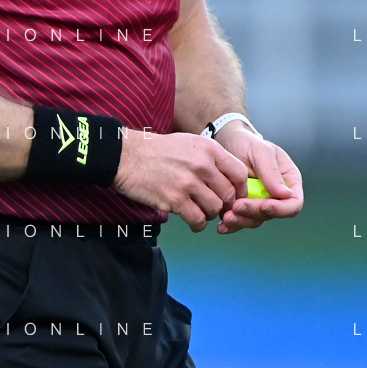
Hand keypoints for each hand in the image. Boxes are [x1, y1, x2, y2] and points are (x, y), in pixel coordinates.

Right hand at [113, 130, 248, 231]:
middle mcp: (202, 165)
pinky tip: (192, 220)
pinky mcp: (175, 200)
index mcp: (208, 149)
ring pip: (215, 209)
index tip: (234, 196)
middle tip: (215, 207)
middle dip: (224, 205)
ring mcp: (189, 183)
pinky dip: (197, 224)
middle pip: (229, 195)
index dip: (240, 189)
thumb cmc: (156, 151)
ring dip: (209, 214)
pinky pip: (198, 219)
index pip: (239, 173)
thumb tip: (228, 178)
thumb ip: (210, 158)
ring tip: (199, 210)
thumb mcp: (189, 143)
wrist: (126, 157)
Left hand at [213, 122, 302, 233]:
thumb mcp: (260, 151)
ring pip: (255, 220)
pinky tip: (222, 226)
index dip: (281, 209)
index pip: (293, 203)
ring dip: (241, 221)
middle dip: (254, 213)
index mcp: (288, 180)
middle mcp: (276, 195)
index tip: (264, 206)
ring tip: (226, 216)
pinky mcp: (243, 207)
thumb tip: (285, 194)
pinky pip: (241, 220)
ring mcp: (259, 202)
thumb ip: (271, 171)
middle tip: (236, 207)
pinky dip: (232, 225)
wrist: (226, 143)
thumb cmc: (246, 143)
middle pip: (272, 214)